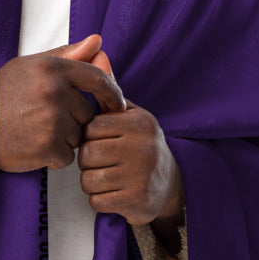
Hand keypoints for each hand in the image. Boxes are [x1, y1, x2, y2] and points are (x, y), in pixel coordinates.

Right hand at [0, 34, 125, 172]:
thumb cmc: (0, 93)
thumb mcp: (30, 66)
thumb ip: (66, 55)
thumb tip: (98, 41)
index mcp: (52, 68)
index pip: (97, 78)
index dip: (112, 93)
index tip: (116, 104)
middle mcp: (54, 92)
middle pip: (86, 112)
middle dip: (72, 119)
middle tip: (41, 118)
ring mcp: (51, 120)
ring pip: (78, 135)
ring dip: (63, 138)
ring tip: (33, 130)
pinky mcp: (47, 147)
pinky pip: (66, 156)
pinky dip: (53, 156)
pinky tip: (31, 146)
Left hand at [78, 99, 184, 227]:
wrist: (171, 183)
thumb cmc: (140, 144)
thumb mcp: (131, 116)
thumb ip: (111, 93)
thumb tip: (98, 58)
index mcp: (139, 124)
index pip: (91, 128)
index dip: (89, 137)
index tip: (100, 141)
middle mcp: (143, 148)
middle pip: (87, 154)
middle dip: (88, 161)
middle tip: (102, 162)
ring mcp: (141, 177)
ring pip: (88, 180)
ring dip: (92, 182)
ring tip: (107, 177)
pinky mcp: (138, 202)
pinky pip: (96, 201)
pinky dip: (100, 199)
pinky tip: (114, 193)